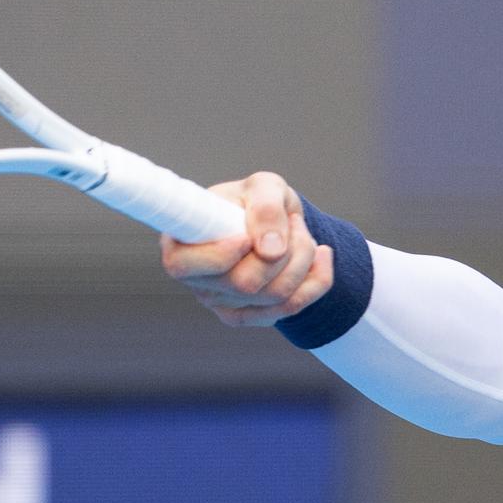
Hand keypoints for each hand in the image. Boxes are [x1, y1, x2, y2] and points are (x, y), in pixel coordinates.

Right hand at [160, 172, 334, 325]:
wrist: (277, 221)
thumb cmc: (258, 200)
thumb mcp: (264, 186)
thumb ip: (265, 209)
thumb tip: (271, 250)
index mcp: (181, 244)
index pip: (183, 266)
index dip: (220, 255)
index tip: (245, 236)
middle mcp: (197, 281)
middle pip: (245, 284)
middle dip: (285, 249)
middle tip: (293, 222)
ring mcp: (222, 303)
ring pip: (275, 297)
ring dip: (303, 259)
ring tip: (303, 233)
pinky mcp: (251, 316)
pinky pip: (292, 308)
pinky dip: (317, 280)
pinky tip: (321, 255)